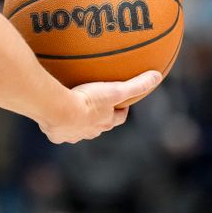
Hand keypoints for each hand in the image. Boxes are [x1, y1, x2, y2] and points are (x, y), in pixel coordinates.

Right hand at [39, 70, 161, 143]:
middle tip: (96, 104)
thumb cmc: (88, 101)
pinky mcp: (57, 135)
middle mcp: (92, 131)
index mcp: (106, 122)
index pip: (118, 118)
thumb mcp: (115, 90)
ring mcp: (74, 135)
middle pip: (100, 126)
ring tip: (73, 108)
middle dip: (100, 117)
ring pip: (79, 130)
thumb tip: (158, 76)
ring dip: (79, 122)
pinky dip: (58, 124)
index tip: (121, 103)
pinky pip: (59, 131)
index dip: (121, 110)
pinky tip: (53, 114)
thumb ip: (137, 84)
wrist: (59, 111)